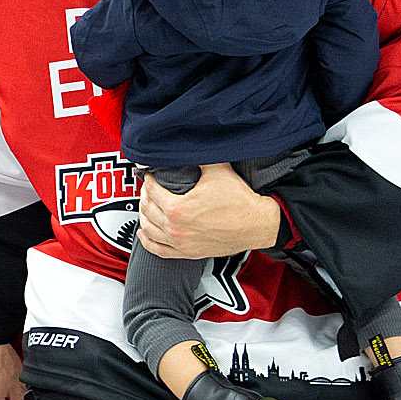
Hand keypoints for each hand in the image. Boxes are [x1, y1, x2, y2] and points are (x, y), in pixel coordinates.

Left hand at [138, 164, 280, 259]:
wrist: (257, 224)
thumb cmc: (239, 200)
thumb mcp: (217, 170)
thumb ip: (198, 157)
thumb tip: (188, 146)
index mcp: (178, 208)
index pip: (152, 190)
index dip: (149, 180)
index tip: (151, 175)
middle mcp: (176, 228)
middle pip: (147, 209)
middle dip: (145, 195)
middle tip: (149, 188)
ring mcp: (181, 243)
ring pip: (149, 229)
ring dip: (143, 215)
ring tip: (146, 205)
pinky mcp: (188, 253)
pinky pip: (159, 250)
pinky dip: (147, 241)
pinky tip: (144, 233)